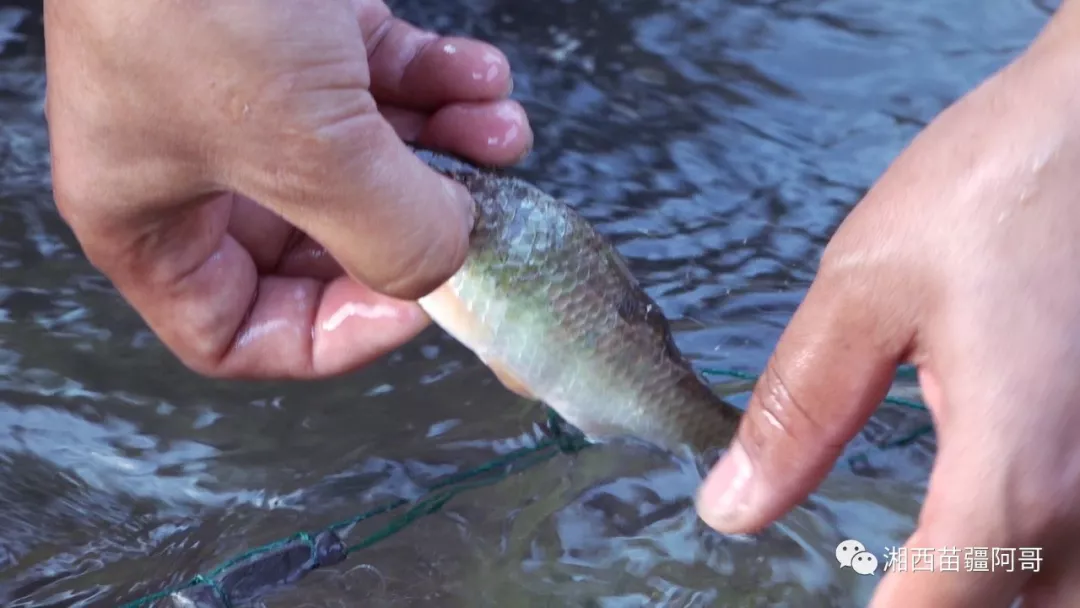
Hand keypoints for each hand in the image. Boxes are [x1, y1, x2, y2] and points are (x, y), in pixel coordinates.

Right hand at [43, 0, 531, 377]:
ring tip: (503, 129)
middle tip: (480, 211)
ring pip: (370, 163)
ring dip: (451, 150)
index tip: (415, 300)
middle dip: (417, 223)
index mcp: (153, 221)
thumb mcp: (301, 145)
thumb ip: (388, 233)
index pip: (240, 333)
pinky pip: (382, 84)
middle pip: (326, 245)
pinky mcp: (301, 32)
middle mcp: (201, 167)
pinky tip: (484, 77)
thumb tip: (450, 258)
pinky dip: (442, 84)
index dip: (335, 335)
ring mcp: (253, 94)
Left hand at [696, 3, 1079, 606]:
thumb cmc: (1002, 185)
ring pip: (1070, 594)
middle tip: (878, 587)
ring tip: (924, 573)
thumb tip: (731, 508)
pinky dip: (1040, 564)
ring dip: (1004, 597)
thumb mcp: (872, 291)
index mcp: (1017, 467)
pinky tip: (996, 539)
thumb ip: (801, 410)